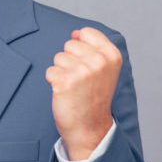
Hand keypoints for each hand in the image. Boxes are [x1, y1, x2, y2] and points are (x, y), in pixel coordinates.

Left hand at [44, 27, 120, 159]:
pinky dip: (54, 82)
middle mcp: (99, 61)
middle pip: (70, 44)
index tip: (88, 66)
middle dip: (70, 61)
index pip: (86, 32)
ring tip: (74, 87)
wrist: (90, 128)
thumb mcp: (103, 70)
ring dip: (62, 72)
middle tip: (80, 81)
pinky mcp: (65, 81)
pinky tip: (65, 93)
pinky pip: (50, 71)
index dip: (81, 48)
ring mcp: (82, 71)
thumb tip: (75, 33)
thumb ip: (92, 48)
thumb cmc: (94, 98)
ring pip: (58, 57)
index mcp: (112, 56)